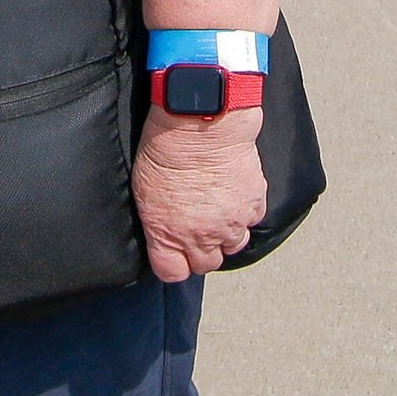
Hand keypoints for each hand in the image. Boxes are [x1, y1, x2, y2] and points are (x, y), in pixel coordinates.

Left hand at [132, 107, 265, 281]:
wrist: (201, 123)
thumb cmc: (165, 147)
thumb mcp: (143, 189)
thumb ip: (157, 222)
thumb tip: (164, 232)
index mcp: (167, 234)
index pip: (172, 272)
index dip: (174, 262)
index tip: (174, 253)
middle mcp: (200, 237)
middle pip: (206, 263)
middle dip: (201, 249)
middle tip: (198, 227)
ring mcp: (230, 224)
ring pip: (233, 246)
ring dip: (226, 234)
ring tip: (219, 210)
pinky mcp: (253, 205)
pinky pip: (251, 221)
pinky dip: (245, 212)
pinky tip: (235, 194)